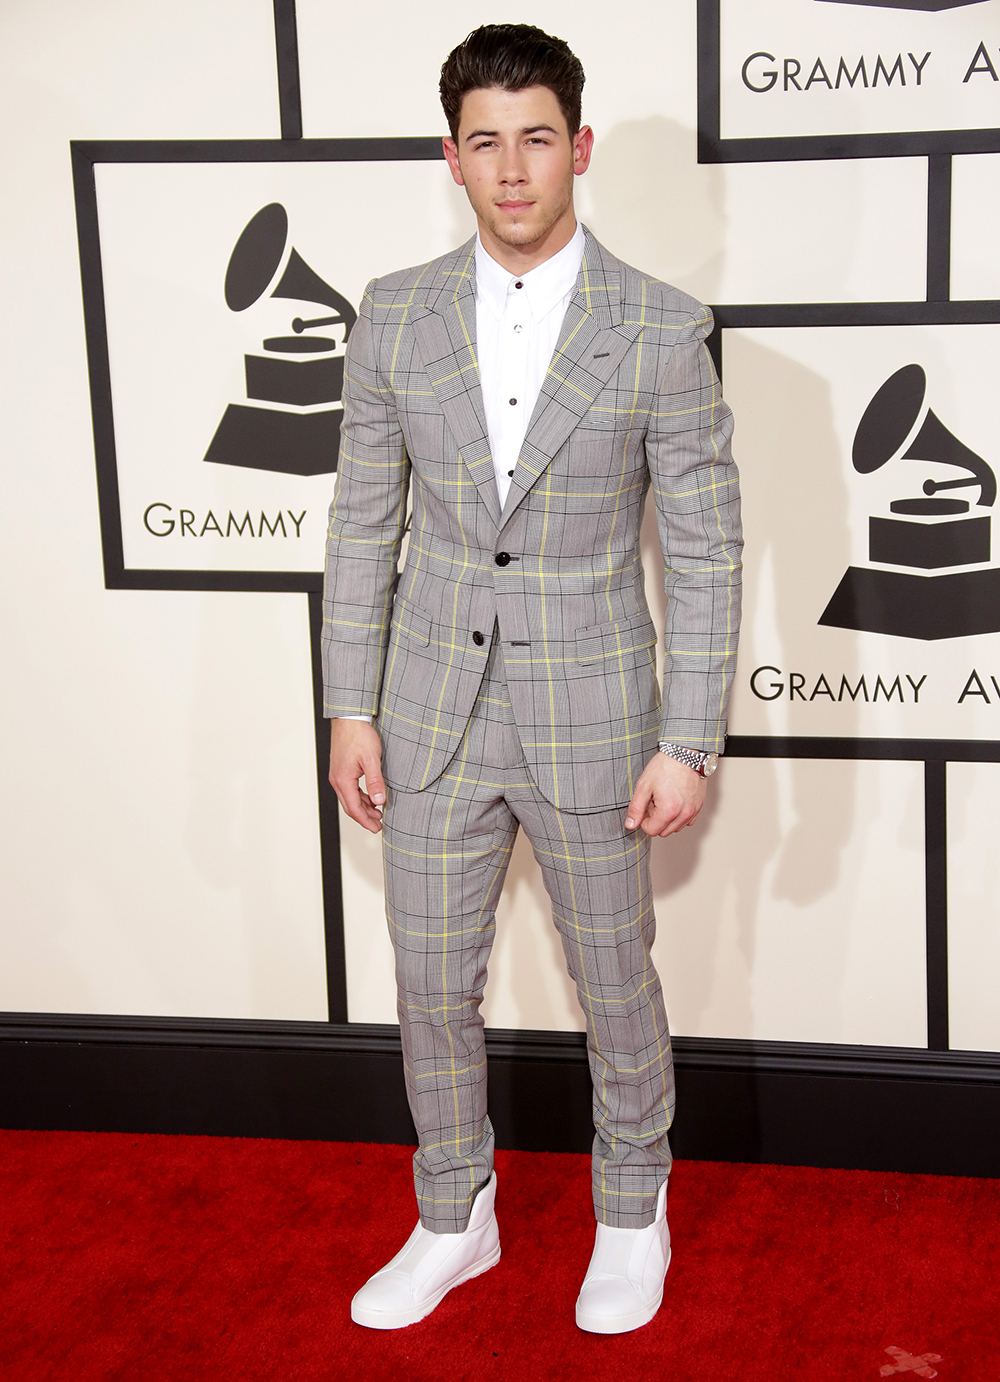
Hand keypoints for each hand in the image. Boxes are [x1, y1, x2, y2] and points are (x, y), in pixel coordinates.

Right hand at [328, 719, 385, 833]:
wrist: (349, 719)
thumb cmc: (359, 735)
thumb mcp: (372, 759)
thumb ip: (375, 782)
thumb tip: (379, 801)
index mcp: (343, 780)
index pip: (354, 809)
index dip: (366, 821)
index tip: (377, 828)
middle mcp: (337, 779)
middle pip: (350, 806)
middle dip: (364, 818)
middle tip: (378, 825)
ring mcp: (338, 774)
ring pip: (350, 798)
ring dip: (363, 807)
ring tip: (378, 812)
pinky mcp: (341, 769)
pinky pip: (350, 789)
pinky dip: (360, 797)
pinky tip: (371, 797)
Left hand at [625, 752, 706, 837]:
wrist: (685, 753)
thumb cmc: (666, 766)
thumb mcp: (644, 786)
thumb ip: (636, 808)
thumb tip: (631, 824)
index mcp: (669, 811)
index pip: (652, 831)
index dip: (644, 821)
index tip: (645, 808)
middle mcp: (683, 814)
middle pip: (664, 831)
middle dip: (656, 820)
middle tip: (654, 802)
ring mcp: (693, 810)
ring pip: (676, 828)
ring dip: (668, 819)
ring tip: (665, 799)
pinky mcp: (699, 805)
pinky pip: (687, 821)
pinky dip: (680, 816)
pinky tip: (675, 801)